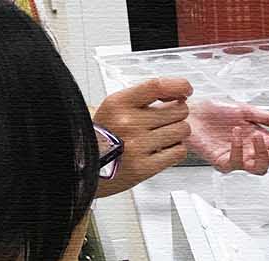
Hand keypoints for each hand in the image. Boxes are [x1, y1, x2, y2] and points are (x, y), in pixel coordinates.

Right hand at [93, 78, 193, 197]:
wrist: (83, 167)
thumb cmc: (102, 137)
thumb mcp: (114, 109)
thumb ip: (143, 99)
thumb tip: (179, 94)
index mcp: (118, 104)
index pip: (157, 86)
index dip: (178, 86)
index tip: (186, 90)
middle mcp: (128, 123)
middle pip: (178, 110)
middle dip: (177, 115)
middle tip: (166, 121)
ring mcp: (137, 146)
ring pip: (182, 131)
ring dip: (177, 134)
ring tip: (161, 137)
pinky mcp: (144, 167)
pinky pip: (179, 152)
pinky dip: (175, 150)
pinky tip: (161, 150)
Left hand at [185, 100, 268, 174]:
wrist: (191, 112)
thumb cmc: (214, 111)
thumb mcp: (246, 109)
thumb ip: (268, 118)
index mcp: (258, 138)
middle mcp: (250, 151)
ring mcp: (237, 158)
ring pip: (259, 168)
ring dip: (261, 152)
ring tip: (257, 135)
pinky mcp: (222, 162)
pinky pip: (235, 163)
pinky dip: (238, 148)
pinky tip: (236, 135)